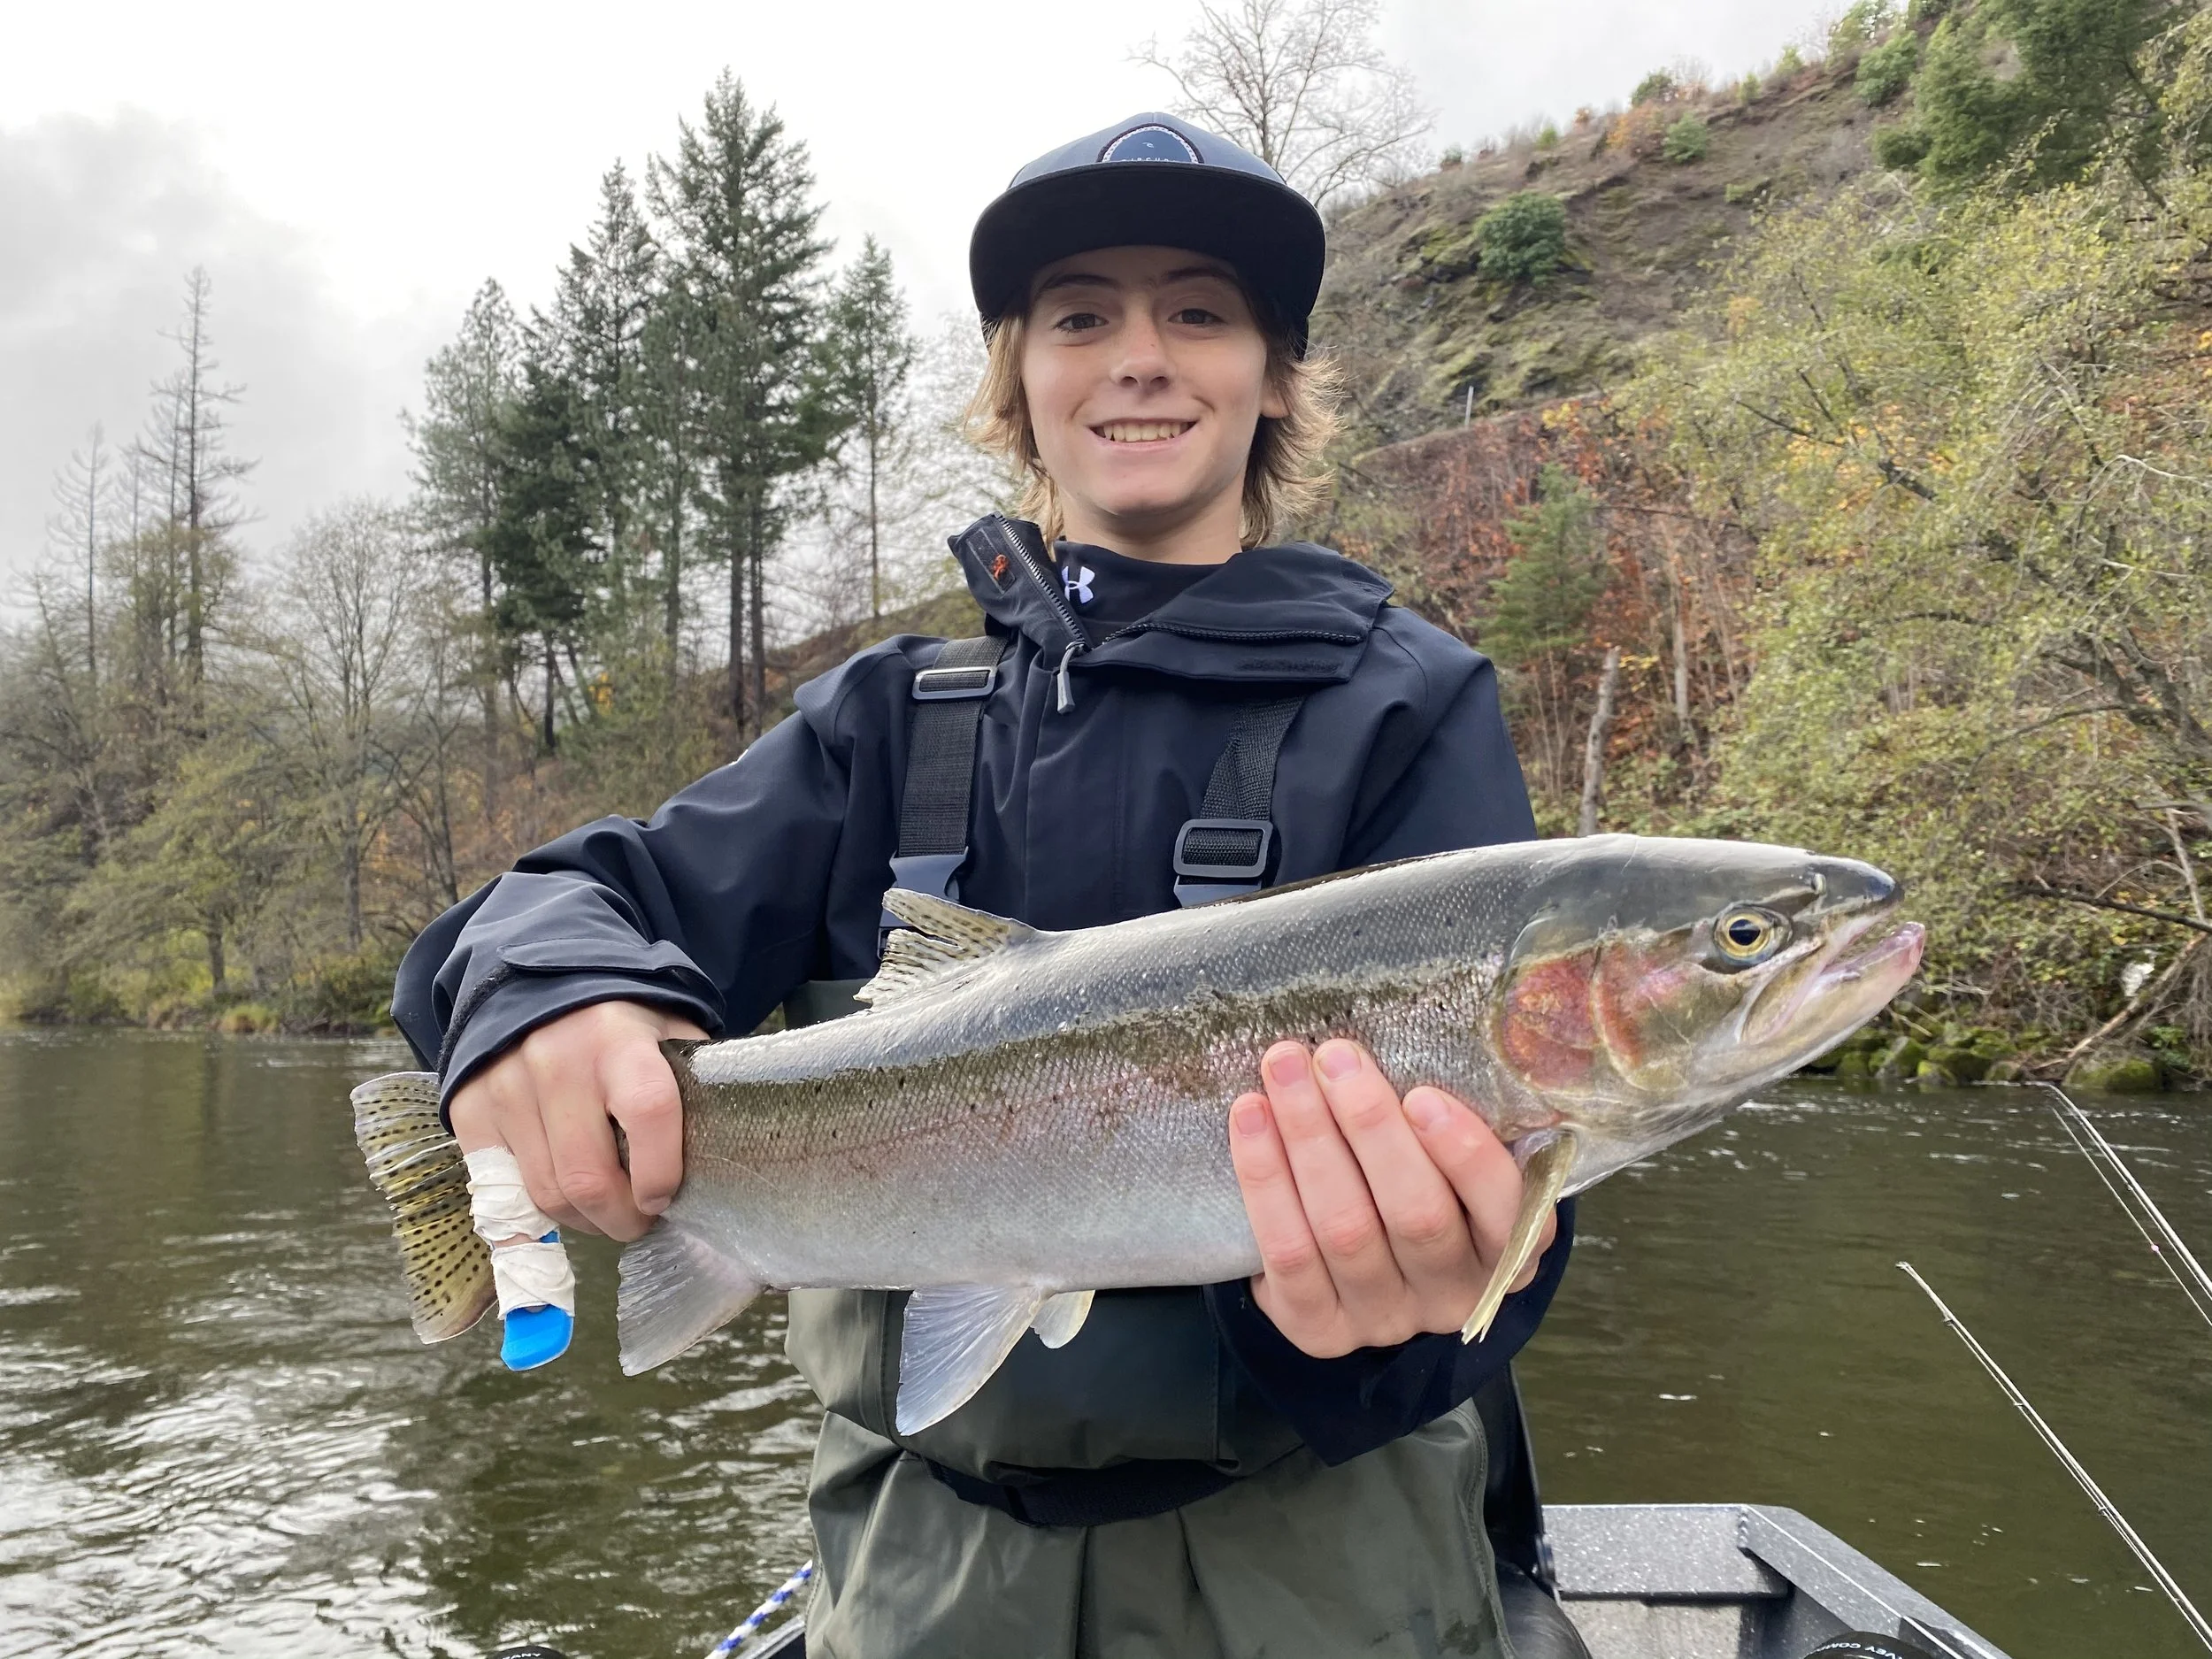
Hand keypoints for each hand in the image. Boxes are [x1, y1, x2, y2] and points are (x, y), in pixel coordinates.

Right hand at [447, 1000, 707, 1241]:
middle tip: (638, 1220)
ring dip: (583, 1221)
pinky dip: (538, 1210)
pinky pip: (505, 1191)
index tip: (664, 1198)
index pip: (649, 1111)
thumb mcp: (668, 1033)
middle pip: (589, 1177)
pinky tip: (563, 1199)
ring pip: (547, 1195)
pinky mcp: (470, 1110)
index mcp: (619, 1038)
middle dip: (622, 1218)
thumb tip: (718, 1157)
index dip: (661, 1172)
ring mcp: (506, 1086)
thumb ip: (692, 1085)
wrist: (537, 986)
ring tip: (604, 1211)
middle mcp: (556, 1060)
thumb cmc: (619, 1024)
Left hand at [1227, 1039, 1555, 1357]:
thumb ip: (1445, 1125)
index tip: (1423, 1095)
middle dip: (1370, 1127)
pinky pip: (1287, 1252)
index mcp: (1506, 1253)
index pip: (1505, 1211)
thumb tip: (1403, 1039)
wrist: (1361, 1275)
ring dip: (1309, 1138)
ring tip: (1284, 1069)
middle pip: (1416, 1215)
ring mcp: (1383, 1317)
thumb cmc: (1417, 1187)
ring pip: (1345, 1228)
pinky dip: (1264, 1178)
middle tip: (1334, 1056)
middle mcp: (1450, 1294)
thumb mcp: (1453, 1167)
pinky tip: (1251, 1117)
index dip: (1466, 1156)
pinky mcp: (1318, 1328)